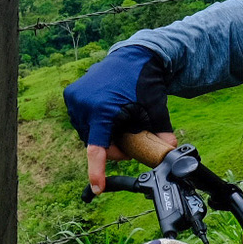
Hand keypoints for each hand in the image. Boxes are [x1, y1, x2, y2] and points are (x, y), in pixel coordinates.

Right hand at [63, 46, 174, 190]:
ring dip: (102, 134)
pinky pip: (82, 120)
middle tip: (129, 136)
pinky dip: (94, 123)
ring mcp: (75, 98)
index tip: (97, 188)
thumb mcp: (156, 111)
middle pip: (95, 143)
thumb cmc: (145, 83)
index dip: (97, 171)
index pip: (97, 148)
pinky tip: (109, 112)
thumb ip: (162, 134)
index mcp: (102, 110)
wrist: (134, 56)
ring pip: (88, 133)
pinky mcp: (72, 94)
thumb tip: (171, 153)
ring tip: (119, 120)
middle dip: (112, 146)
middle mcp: (84, 104)